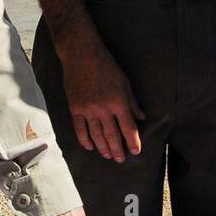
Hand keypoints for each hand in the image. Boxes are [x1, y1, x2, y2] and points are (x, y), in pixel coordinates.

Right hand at [60, 42, 144, 161]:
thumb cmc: (106, 66)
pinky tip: (90, 147)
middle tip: (121, 159)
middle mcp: (103, 108)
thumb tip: (140, 118)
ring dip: (103, 148)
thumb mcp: (125, 82)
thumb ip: (132, 102)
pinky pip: (80, 129)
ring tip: (108, 156)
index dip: (133, 141)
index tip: (136, 151)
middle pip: (112, 135)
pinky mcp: (75, 108)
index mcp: (118, 101)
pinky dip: (85, 140)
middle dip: (118, 149)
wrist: (81, 55)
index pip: (128, 127)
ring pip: (96, 135)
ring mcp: (88, 109)